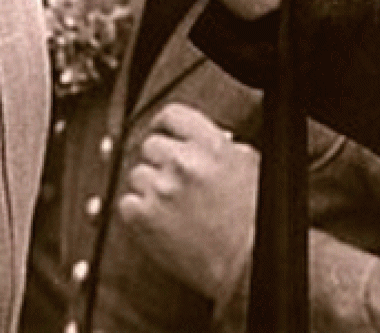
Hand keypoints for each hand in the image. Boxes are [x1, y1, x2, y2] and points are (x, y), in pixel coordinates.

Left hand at [118, 103, 259, 299]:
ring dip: (150, 188)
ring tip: (173, 207)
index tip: (161, 131)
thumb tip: (197, 138)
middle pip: (151, 145)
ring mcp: (161, 189)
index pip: (172, 115)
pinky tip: (160, 220)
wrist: (246, 263)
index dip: (163, 123)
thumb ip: (220, 145)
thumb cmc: (253, 219)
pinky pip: (127, 203)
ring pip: (137, 174)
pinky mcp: (144, 217)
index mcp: (210, 144)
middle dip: (160, 162)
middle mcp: (183, 162)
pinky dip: (138, 212)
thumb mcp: (247, 165)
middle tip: (174, 182)